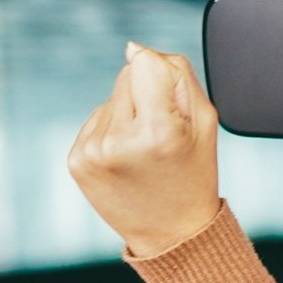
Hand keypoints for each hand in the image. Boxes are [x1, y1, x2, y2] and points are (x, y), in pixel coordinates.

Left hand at [69, 43, 223, 260]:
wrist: (172, 234)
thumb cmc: (194, 174)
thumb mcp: (205, 121)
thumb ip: (175, 73)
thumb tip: (133, 48)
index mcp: (158, 131)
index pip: (145, 62)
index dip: (164, 78)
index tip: (173, 108)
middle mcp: (120, 141)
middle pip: (127, 76)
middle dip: (147, 96)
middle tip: (162, 136)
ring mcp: (94, 152)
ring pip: (111, 99)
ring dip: (128, 116)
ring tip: (145, 151)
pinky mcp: (77, 160)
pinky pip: (95, 120)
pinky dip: (112, 132)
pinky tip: (127, 159)